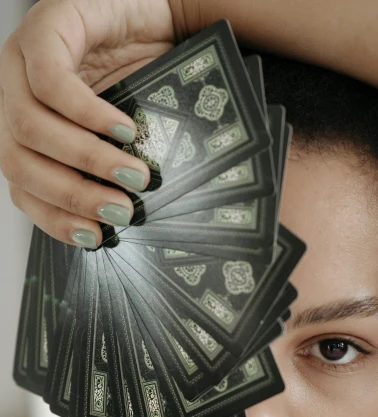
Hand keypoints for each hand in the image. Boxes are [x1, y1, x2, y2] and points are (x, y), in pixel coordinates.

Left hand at [0, 0, 193, 246]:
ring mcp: (23, 59)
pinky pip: (51, 81)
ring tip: (133, 173)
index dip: (54, 218)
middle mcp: (14, 94)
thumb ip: (111, 170)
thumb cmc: (145, 74)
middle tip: (120, 209)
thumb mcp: (125, 135)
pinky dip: (87, 114)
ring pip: (28, 127)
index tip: (94, 237)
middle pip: (17, 162)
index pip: (22, 185)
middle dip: (72, 195)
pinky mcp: (47, 26)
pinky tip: (122, 129)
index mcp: (28, 126)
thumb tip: (122, 221)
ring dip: (86, 160)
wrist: (165, 17)